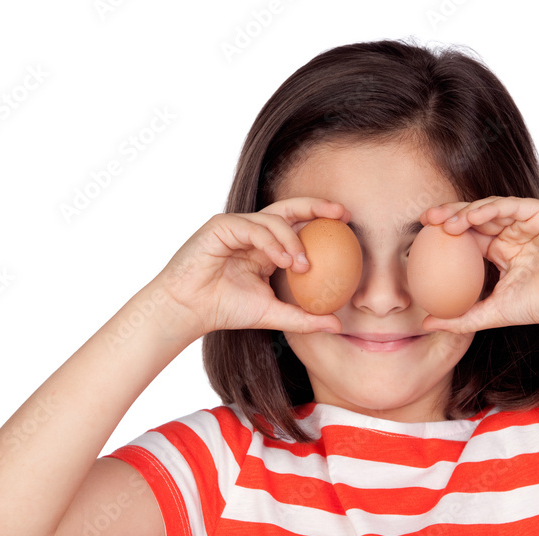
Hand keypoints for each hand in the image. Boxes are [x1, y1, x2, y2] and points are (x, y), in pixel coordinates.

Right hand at [152, 197, 349, 339]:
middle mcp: (254, 233)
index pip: (298, 225)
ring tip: (303, 265)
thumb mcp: (273, 314)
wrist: (189, 311)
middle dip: (317, 206)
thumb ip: (304, 318)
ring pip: (273, 219)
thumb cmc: (226, 310)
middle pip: (289, 208)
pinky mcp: (221, 227)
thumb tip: (337, 325)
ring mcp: (237, 227)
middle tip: (341, 215)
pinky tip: (282, 260)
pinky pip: (252, 227)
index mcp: (266, 247)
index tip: (348, 224)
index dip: (322, 219)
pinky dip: (270, 242)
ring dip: (293, 240)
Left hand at [419, 197, 538, 332]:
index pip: (467, 235)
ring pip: (490, 208)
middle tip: (425, 219)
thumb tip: (425, 324)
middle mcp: (512, 232)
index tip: (419, 235)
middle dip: (448, 214)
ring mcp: (527, 221)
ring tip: (445, 223)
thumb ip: (458, 319)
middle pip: (474, 216)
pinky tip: (471, 216)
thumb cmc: (536, 307)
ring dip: (465, 212)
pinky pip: (510, 205)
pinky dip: (489, 208)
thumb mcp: (489, 314)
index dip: (443, 232)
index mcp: (500, 250)